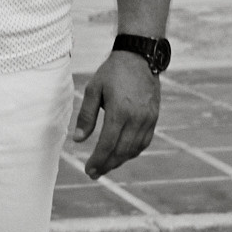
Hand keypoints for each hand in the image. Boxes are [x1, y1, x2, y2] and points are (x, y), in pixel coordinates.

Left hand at [72, 49, 160, 178]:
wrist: (140, 57)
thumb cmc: (112, 72)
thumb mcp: (93, 90)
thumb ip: (86, 117)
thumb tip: (77, 141)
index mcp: (119, 111)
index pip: (108, 144)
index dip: (98, 160)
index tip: (89, 170)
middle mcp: (137, 118)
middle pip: (121, 151)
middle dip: (107, 165)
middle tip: (94, 173)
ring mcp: (148, 118)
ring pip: (134, 149)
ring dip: (120, 160)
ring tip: (106, 166)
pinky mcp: (154, 117)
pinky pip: (144, 141)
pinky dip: (133, 151)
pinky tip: (122, 154)